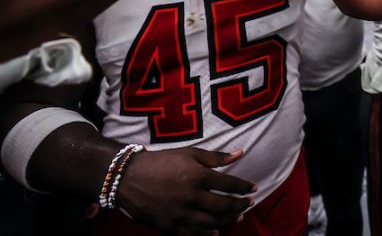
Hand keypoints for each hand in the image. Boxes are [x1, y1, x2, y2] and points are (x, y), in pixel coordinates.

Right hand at [114, 147, 254, 235]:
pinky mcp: (169, 226)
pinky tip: (216, 231)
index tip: (253, 188)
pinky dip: (207, 234)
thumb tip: (240, 153)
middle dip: (239, 206)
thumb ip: (215, 156)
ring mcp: (180, 213)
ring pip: (211, 222)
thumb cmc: (161, 161)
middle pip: (223, 206)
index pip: (229, 184)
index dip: (244, 187)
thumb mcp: (189, 153)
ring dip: (228, 221)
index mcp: (198, 176)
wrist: (128, 177)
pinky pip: (193, 234)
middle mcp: (191, 196)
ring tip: (237, 217)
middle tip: (248, 204)